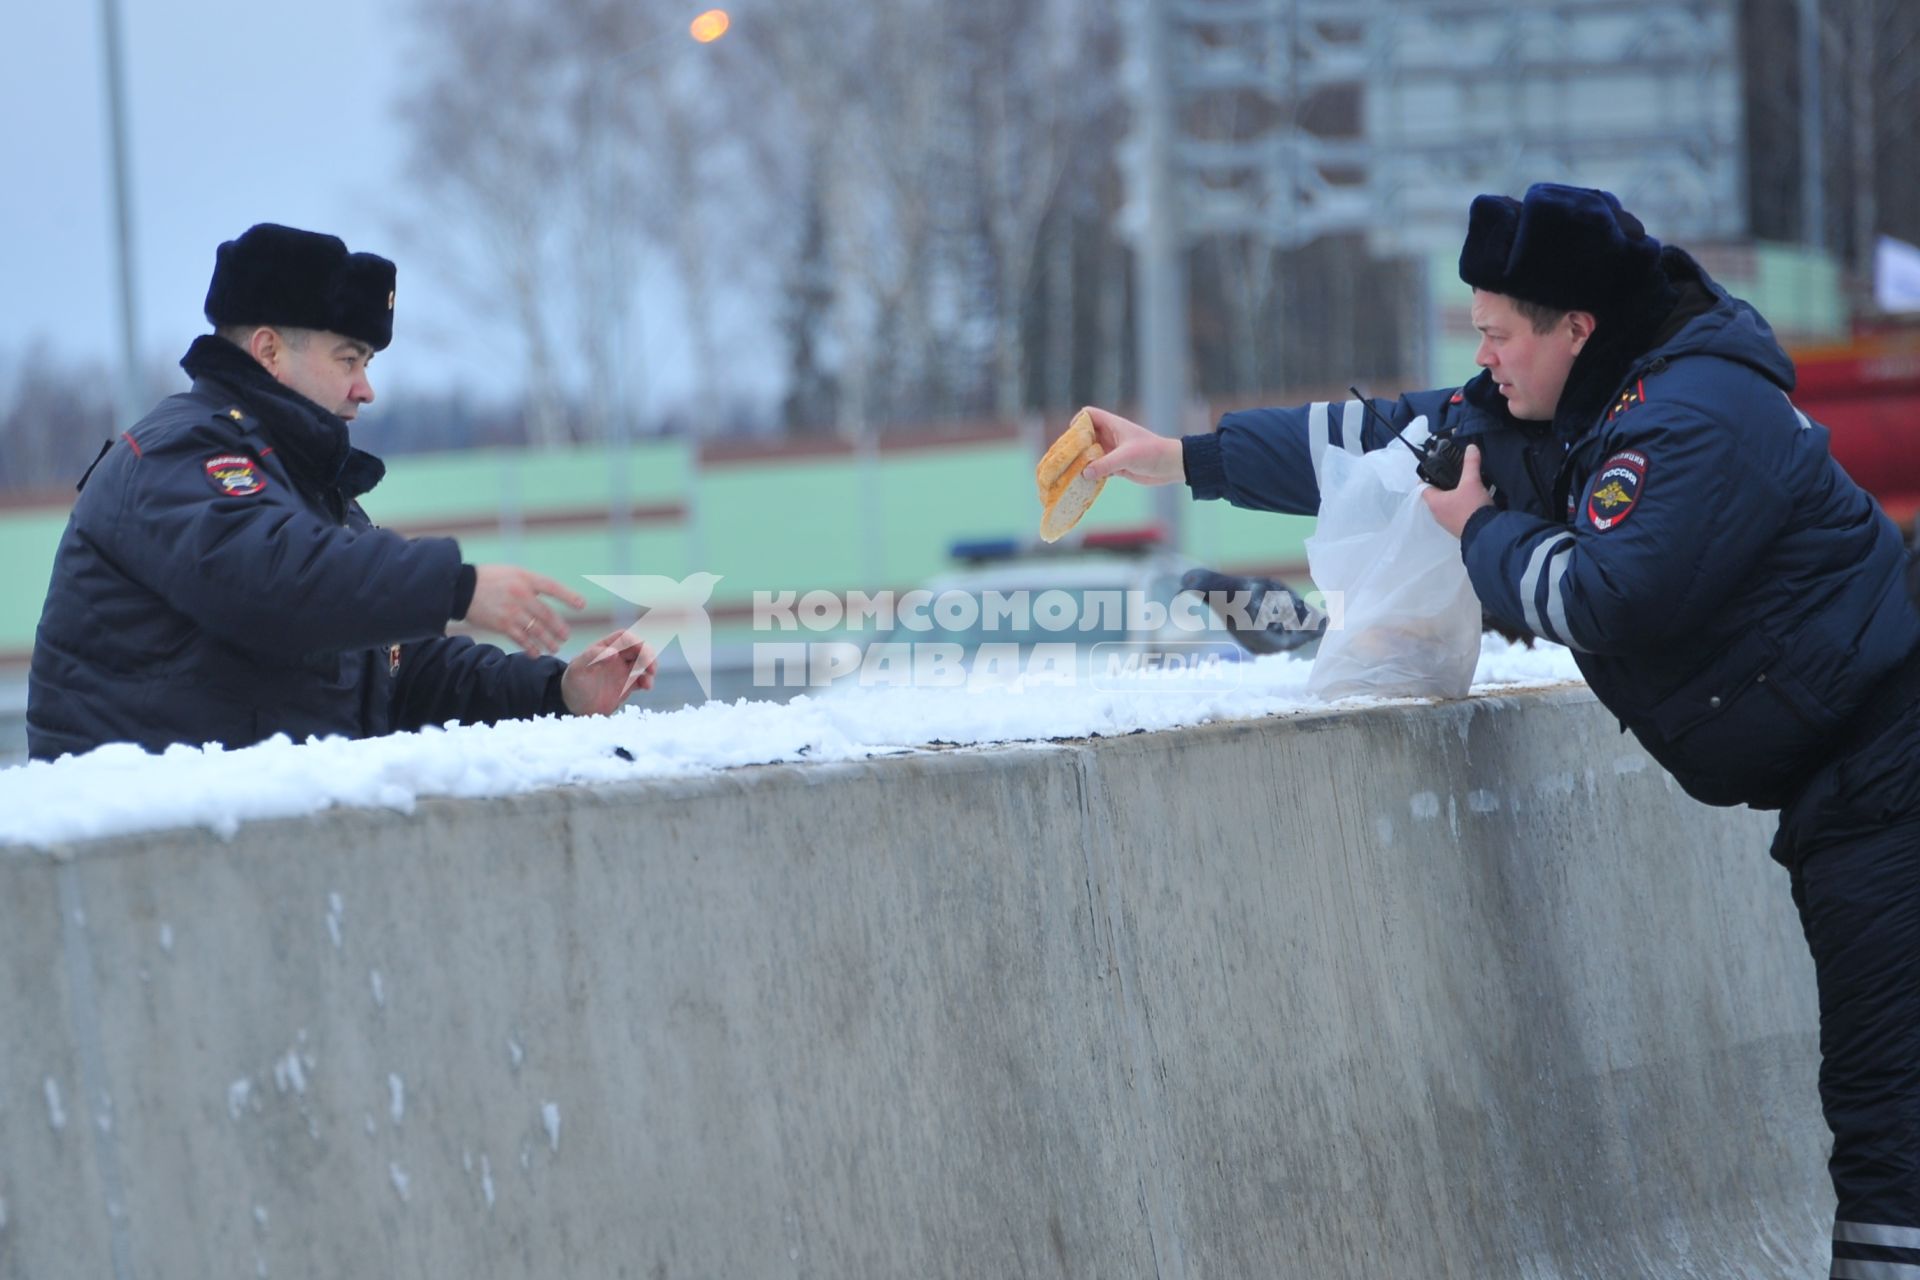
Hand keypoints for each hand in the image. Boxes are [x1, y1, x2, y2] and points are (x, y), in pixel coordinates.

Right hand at [465, 565, 585, 657]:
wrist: (462, 588)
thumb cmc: (490, 579)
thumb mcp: (512, 573)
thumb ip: (531, 584)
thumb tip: (549, 597)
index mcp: (525, 578)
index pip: (552, 587)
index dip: (569, 596)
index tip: (582, 606)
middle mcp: (521, 594)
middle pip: (547, 614)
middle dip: (559, 628)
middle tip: (566, 636)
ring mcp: (512, 611)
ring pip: (537, 630)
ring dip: (548, 641)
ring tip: (555, 648)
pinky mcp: (502, 624)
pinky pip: (521, 639)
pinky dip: (530, 647)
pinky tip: (536, 653)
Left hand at [561, 629, 657, 714]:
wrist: (573, 706)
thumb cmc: (573, 684)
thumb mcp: (577, 670)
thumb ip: (592, 657)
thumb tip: (614, 652)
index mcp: (605, 647)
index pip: (624, 637)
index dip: (635, 641)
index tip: (641, 650)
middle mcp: (617, 656)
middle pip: (638, 648)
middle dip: (648, 654)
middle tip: (651, 666)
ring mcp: (623, 671)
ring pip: (644, 663)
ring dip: (650, 668)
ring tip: (649, 678)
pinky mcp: (628, 685)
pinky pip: (642, 680)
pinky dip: (647, 681)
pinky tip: (646, 687)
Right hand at [1079, 406, 1185, 485]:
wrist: (1171, 466)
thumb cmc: (1152, 453)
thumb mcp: (1127, 457)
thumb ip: (1105, 464)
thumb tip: (1084, 473)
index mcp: (1113, 425)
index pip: (1088, 415)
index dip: (1078, 422)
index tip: (1072, 438)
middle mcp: (1110, 436)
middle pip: (1085, 436)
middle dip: (1075, 446)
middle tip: (1065, 459)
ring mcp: (1112, 451)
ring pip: (1090, 454)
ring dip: (1081, 462)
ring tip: (1069, 473)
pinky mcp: (1116, 466)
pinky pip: (1098, 469)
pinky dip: (1091, 474)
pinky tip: (1083, 483)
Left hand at [1421, 444, 1494, 537]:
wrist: (1486, 534)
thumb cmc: (1472, 508)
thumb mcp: (1472, 482)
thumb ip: (1471, 464)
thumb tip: (1471, 447)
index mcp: (1434, 502)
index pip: (1423, 486)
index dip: (1427, 476)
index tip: (1434, 468)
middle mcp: (1437, 513)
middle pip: (1435, 495)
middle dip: (1442, 485)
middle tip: (1451, 474)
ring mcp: (1447, 522)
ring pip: (1446, 504)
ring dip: (1452, 496)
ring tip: (1463, 485)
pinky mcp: (1458, 527)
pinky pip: (1455, 513)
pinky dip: (1460, 505)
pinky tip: (1471, 499)